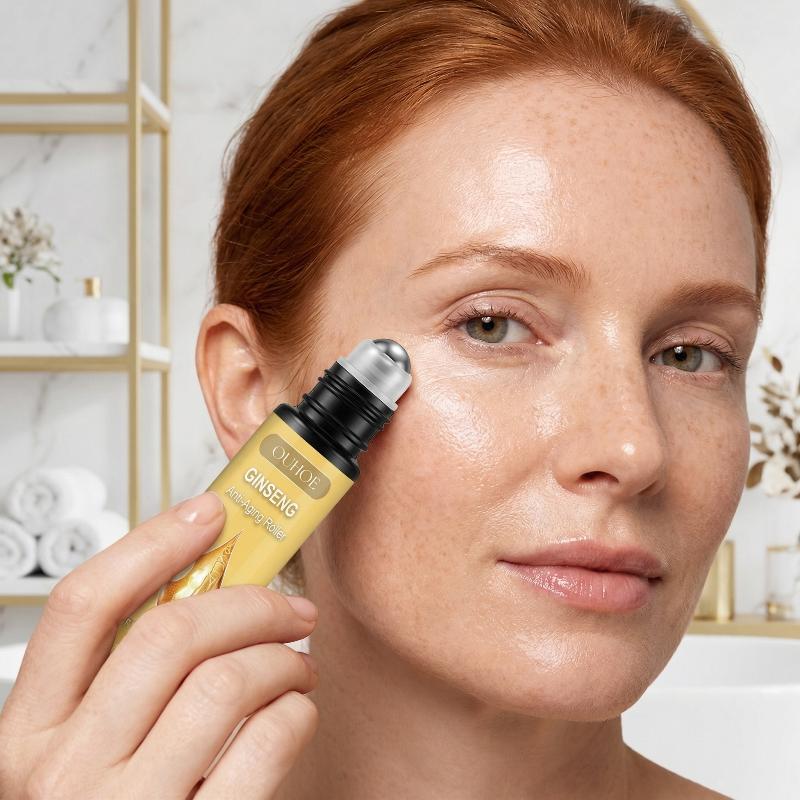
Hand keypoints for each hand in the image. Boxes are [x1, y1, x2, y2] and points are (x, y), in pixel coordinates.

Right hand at [0, 491, 319, 798]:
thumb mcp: (81, 750)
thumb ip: (118, 681)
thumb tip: (196, 587)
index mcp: (26, 737)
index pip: (81, 606)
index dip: (153, 543)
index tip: (208, 512)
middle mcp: (65, 775)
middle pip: (170, 634)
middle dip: (249, 601)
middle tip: (287, 604)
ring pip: (228, 681)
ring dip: (284, 657)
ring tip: (297, 664)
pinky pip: (265, 743)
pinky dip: (296, 713)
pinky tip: (294, 714)